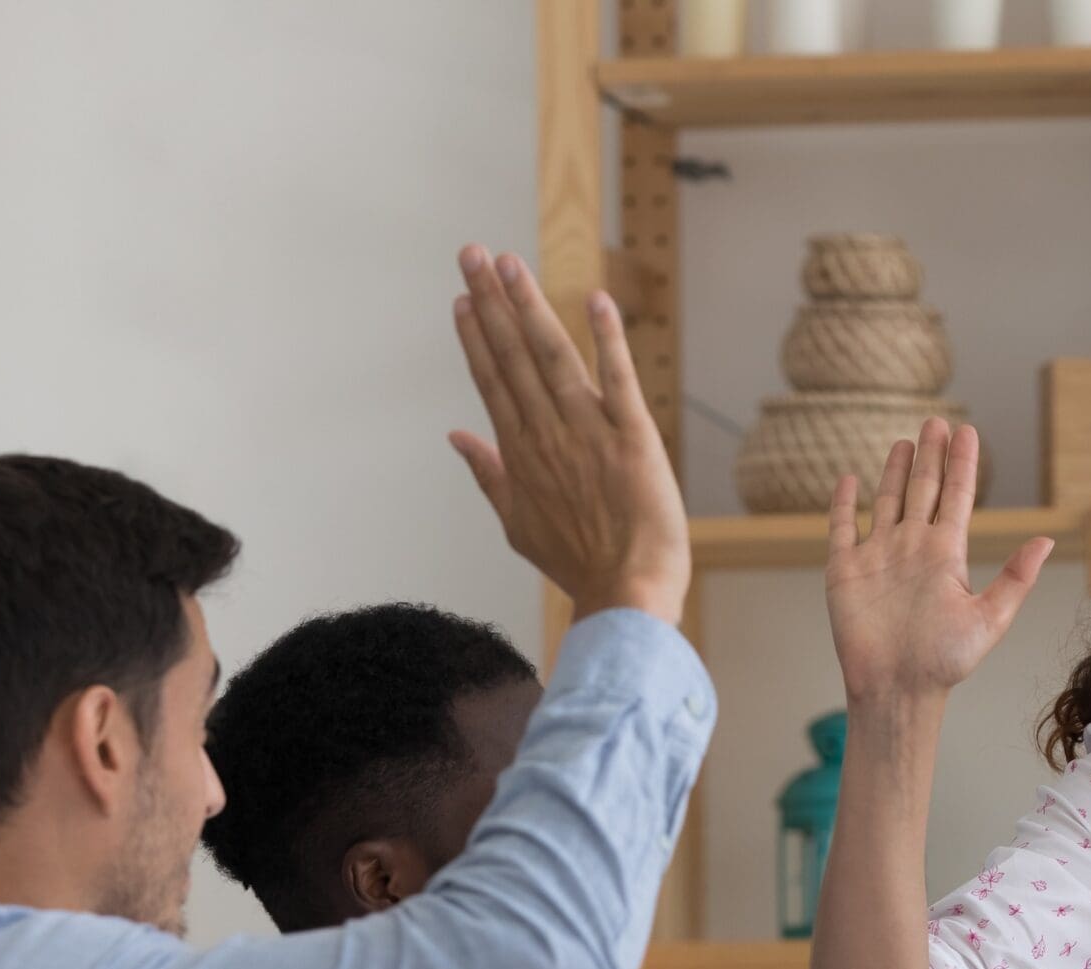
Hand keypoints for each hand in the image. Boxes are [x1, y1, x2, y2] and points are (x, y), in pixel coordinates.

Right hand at [447, 245, 690, 625]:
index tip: (462, 298)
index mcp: (521, 454)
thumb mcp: (518, 523)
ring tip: (510, 264)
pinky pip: (619, 379)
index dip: (475, 336)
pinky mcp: (633, 438)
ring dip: (530, 306)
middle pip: (512, 357)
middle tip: (472, 253)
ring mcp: (588, 434)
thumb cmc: (578, 563)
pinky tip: (596, 300)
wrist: (626, 593)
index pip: (492, 381)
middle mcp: (547, 435)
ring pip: (553, 357)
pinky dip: (608, 340)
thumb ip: (488, 474)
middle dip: (491, 301)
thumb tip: (457, 437)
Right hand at [824, 420, 1050, 706]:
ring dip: (895, 471)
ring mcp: (878, 556)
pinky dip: (844, 503)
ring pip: (887, 501)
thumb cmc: (944, 663)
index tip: (968, 432)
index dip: (963, 464)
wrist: (897, 688)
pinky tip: (850, 480)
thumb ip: (1015, 579)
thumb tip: (1046, 540)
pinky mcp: (845, 570)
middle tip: (937, 422)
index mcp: (946, 554)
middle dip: (931, 455)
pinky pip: (842, 528)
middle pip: (924, 489)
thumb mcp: (989, 619)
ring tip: (905, 442)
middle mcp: (913, 548)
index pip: (956, 496)